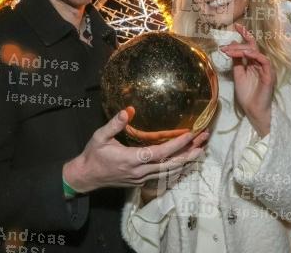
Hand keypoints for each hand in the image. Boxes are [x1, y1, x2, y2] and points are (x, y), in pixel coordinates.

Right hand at [62, 106, 208, 192]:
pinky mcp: (142, 181)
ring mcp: (142, 178)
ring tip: (201, 148)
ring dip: (186, 160)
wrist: (86, 177)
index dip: (177, 144)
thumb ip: (114, 124)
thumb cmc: (93, 155)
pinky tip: (185, 160)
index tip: (191, 134)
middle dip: (189, 152)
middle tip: (204, 139)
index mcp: (131, 159)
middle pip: (171, 164)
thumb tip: (128, 110)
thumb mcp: (99, 137)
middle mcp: (140, 171)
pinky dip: (177, 167)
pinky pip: (164, 175)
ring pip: (170, 172)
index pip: (160, 152)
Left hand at [219, 23, 275, 136]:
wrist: (253, 110)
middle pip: (251, 47)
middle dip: (237, 45)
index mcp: (254, 63)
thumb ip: (237, 61)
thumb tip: (233, 45)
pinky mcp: (269, 74)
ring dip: (243, 49)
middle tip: (224, 48)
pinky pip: (264, 60)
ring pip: (256, 52)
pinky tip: (246, 54)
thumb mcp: (238, 75)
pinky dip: (255, 55)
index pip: (250, 45)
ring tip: (231, 50)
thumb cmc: (247, 94)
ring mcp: (266, 68)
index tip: (236, 25)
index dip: (244, 34)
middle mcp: (261, 63)